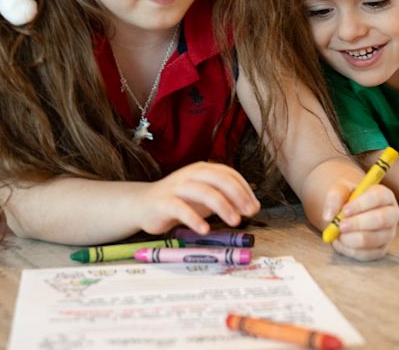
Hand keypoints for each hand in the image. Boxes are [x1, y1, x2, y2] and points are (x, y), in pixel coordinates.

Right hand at [136, 162, 259, 235]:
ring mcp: (177, 187)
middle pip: (219, 179)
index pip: (229, 174)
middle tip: (250, 212)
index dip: (245, 189)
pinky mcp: (164, 202)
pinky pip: (181, 208)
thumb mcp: (206, 198)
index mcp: (203, 170)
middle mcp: (191, 174)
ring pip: (203, 191)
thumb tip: (251, 208)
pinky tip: (205, 230)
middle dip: (238, 195)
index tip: (255, 207)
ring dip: (222, 206)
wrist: (144, 205)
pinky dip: (194, 219)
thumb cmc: (180, 201)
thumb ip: (226, 200)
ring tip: (235, 221)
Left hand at [321, 182, 398, 260]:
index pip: (379, 197)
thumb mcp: (339, 190)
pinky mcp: (381, 249)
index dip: (362, 204)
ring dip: (353, 239)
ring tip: (339, 234)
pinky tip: (341, 242)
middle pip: (381, 219)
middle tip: (341, 225)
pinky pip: (368, 254)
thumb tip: (329, 216)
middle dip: (359, 224)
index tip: (345, 210)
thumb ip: (334, 198)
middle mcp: (391, 214)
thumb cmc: (347, 199)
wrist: (346, 214)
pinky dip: (351, 250)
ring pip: (375, 239)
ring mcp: (388, 233)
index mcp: (385, 195)